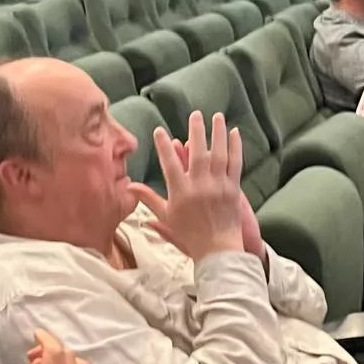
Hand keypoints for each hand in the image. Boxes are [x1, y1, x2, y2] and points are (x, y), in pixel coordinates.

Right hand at [127, 111, 247, 259]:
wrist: (217, 249)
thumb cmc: (189, 234)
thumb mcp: (166, 217)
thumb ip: (149, 198)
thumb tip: (129, 186)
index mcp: (181, 192)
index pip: (169, 164)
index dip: (163, 146)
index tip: (159, 131)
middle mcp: (200, 186)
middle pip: (197, 153)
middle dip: (196, 131)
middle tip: (195, 114)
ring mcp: (218, 186)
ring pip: (218, 154)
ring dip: (217, 133)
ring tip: (216, 116)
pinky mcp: (234, 188)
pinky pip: (235, 163)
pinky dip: (235, 147)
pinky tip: (234, 133)